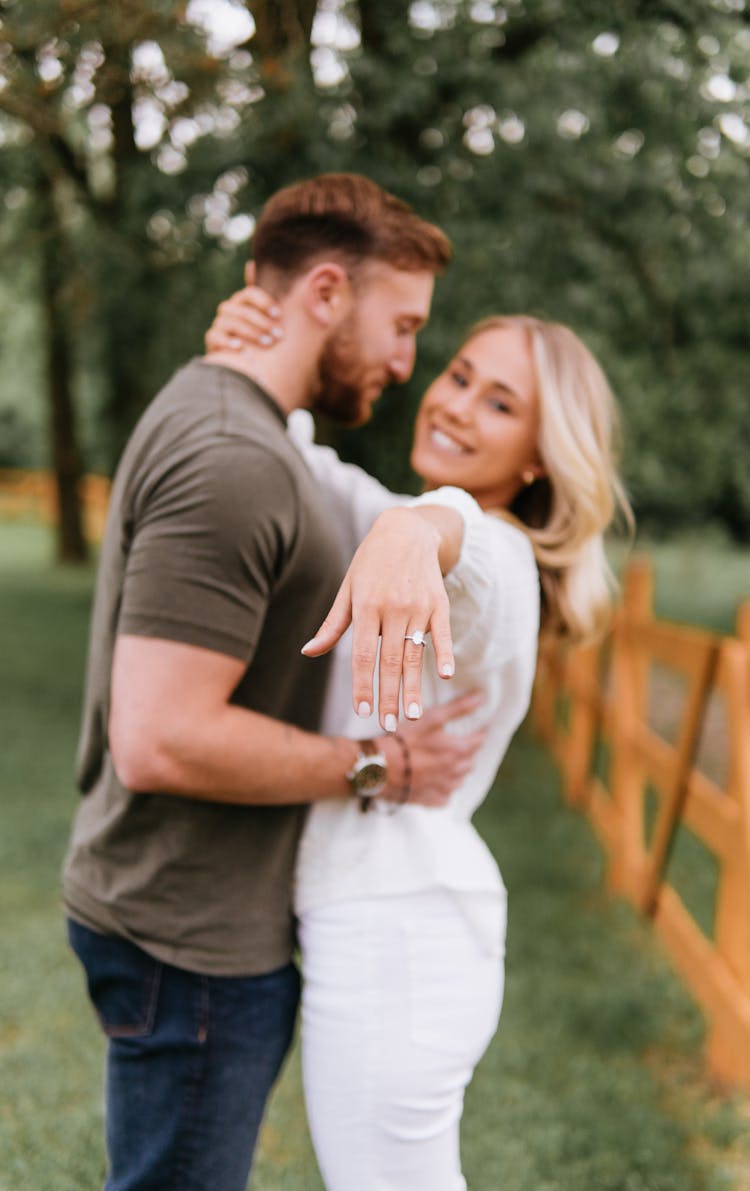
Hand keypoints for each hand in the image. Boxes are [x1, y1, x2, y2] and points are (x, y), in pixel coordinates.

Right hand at [205, 265, 283, 352]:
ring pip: (228, 319)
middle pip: (239, 307)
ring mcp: (220, 325)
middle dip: (260, 321)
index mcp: (245, 303)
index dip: (263, 302)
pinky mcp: (213, 341)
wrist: (252, 369)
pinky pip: (214, 336)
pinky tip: (241, 349)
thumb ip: (276, 306)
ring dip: (249, 331)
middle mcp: (230, 310)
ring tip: (265, 344)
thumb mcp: (275, 325)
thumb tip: (276, 279)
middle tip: (277, 336)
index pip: (249, 294)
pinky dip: (227, 341)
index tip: (279, 315)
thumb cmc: (267, 342)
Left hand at [302, 508, 457, 729]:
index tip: (362, 711)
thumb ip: (332, 625)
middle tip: (388, 725)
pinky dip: (444, 653)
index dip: (363, 684)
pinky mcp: (439, 603)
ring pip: (415, 654)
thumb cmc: (370, 563)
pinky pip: (442, 632)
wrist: (407, 530)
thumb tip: (308, 652)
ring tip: (412, 715)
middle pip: (390, 660)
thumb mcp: (348, 589)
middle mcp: (393, 607)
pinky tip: (446, 675)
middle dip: (388, 695)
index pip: (363, 654)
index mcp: (366, 606)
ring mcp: (419, 606)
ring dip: (414, 687)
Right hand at [379, 690, 484, 808]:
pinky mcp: (428, 800)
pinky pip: (444, 798)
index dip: (479, 732)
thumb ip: (458, 708)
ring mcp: (442, 788)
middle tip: (460, 744)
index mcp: (458, 751)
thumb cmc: (405, 739)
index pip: (478, 740)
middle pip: (470, 762)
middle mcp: (455, 772)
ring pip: (459, 781)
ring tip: (447, 763)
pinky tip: (435, 782)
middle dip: (468, 753)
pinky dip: (443, 790)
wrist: (379, 767)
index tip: (477, 728)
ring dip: (457, 772)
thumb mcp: (431, 717)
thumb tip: (481, 698)